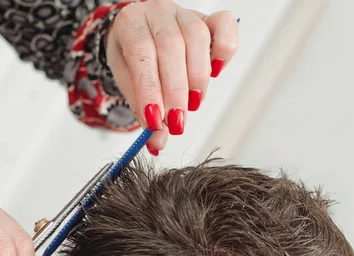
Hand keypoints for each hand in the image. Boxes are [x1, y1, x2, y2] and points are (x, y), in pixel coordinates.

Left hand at [106, 0, 238, 154]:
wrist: (140, 38)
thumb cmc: (134, 62)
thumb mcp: (130, 87)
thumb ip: (143, 112)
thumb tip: (157, 144)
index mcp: (130, 23)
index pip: (140, 52)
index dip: (149, 88)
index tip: (155, 121)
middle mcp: (157, 12)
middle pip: (170, 45)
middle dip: (175, 90)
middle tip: (177, 122)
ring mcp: (184, 13)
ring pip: (196, 37)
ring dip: (197, 77)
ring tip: (193, 104)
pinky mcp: (208, 19)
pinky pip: (224, 24)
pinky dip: (224, 50)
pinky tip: (216, 71)